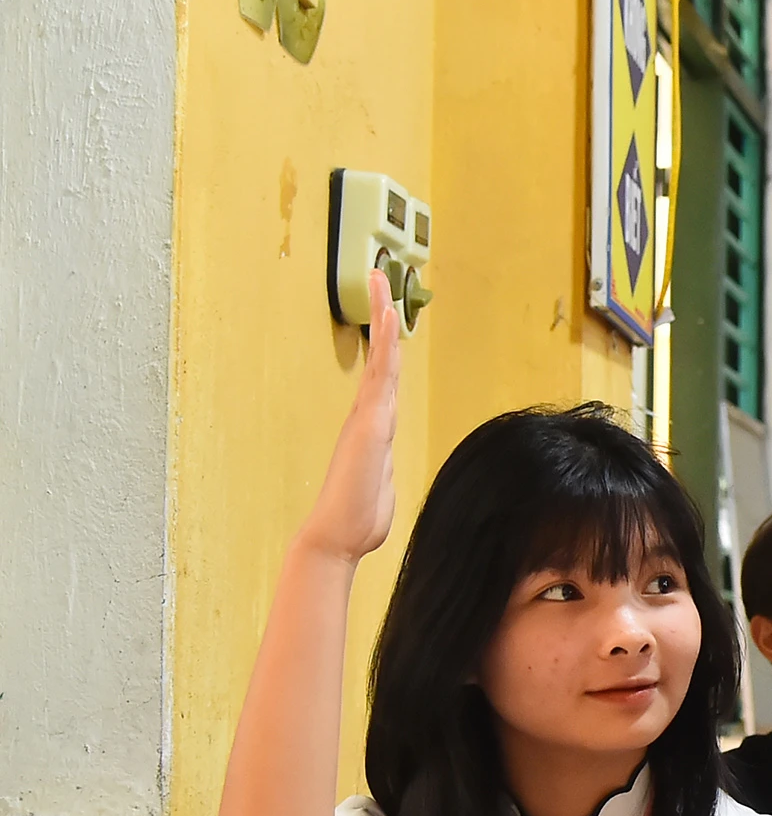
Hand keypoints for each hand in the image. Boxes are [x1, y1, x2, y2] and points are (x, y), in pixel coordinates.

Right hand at [297, 269, 400, 564]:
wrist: (337, 538)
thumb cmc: (357, 519)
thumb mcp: (378, 489)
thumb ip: (380, 472)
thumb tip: (379, 472)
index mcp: (374, 429)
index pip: (385, 379)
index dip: (388, 345)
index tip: (389, 312)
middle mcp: (370, 417)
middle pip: (382, 359)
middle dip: (382, 317)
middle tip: (380, 277)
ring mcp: (369, 419)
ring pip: (381, 361)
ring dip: (383, 320)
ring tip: (382, 283)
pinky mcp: (369, 425)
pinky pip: (380, 377)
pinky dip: (385, 345)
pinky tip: (389, 320)